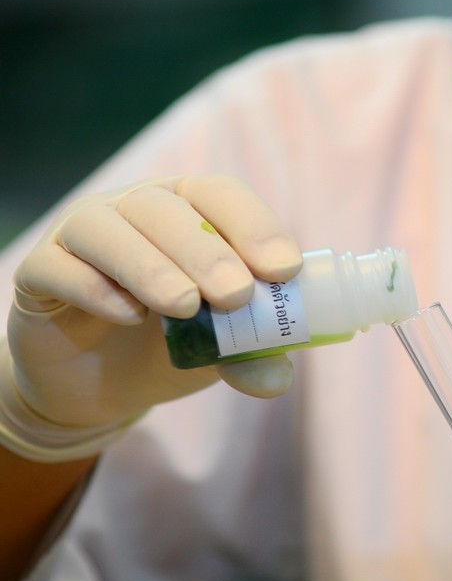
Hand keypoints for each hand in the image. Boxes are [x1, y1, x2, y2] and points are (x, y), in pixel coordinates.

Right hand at [2, 175, 301, 460]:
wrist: (97, 386)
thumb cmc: (169, 346)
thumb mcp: (219, 353)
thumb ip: (250, 357)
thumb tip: (278, 378)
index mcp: (187, 209)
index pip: (219, 194)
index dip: (254, 225)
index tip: (284, 269)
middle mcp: (133, 208)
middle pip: (166, 208)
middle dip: (207, 251)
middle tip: (237, 295)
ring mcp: (79, 234)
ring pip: (107, 228)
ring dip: (151, 265)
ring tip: (185, 308)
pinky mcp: (38, 272)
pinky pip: (57, 266)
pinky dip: (93, 287)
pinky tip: (127, 315)